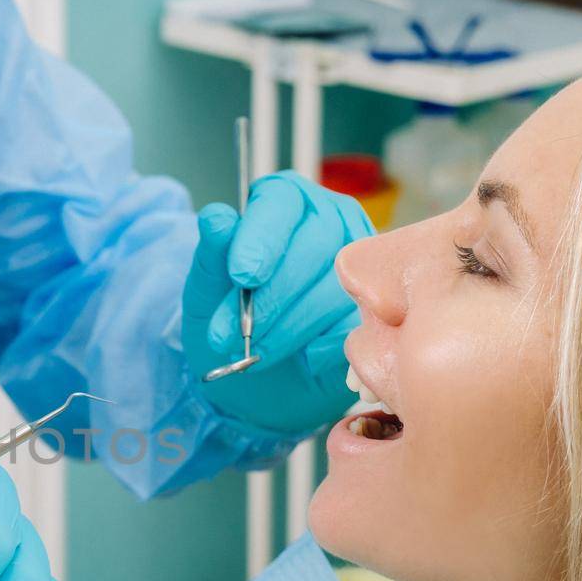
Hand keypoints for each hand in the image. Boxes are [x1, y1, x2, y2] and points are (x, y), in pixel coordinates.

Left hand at [182, 171, 372, 435]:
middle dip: (273, 295)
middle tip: (236, 334)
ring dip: (290, 327)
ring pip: (336, 288)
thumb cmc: (226, 320)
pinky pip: (356, 326)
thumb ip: (211, 255)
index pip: (281, 202)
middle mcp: (331, 222)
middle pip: (317, 244)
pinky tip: (298, 360)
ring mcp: (360, 265)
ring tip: (254, 351)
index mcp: (286, 203)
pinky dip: (320, 348)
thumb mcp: (204, 291)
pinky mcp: (377, 311)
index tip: (242, 276)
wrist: (248, 378)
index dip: (261, 238)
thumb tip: (216, 218)